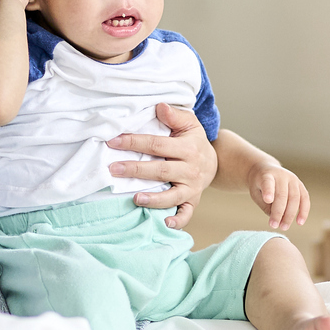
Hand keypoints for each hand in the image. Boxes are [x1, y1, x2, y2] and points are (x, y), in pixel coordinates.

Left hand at [110, 103, 217, 230]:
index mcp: (187, 148)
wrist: (215, 161)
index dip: (135, 142)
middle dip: (136, 170)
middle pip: (161, 170)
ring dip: (154, 199)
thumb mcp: (189, 123)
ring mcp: (192, 187)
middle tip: (113, 169)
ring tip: (135, 198)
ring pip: (172, 195)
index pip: (157, 144)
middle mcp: (190, 169)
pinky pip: (187, 213)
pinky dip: (178, 220)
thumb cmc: (194, 140)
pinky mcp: (193, 201)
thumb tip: (159, 106)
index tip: (114, 142)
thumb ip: (175, 115)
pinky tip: (165, 223)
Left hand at [247, 163, 310, 230]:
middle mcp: (281, 175)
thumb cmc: (259, 185)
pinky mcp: (300, 185)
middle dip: (279, 212)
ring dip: (290, 215)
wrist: (267, 170)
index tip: (267, 200)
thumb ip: (265, 205)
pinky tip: (299, 222)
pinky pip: (305, 199)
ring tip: (284, 227)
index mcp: (266, 174)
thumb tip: (278, 219)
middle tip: (274, 225)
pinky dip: (303, 211)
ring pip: (295, 198)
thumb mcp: (255, 193)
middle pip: (282, 195)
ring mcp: (293, 179)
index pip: (268, 182)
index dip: (268, 191)